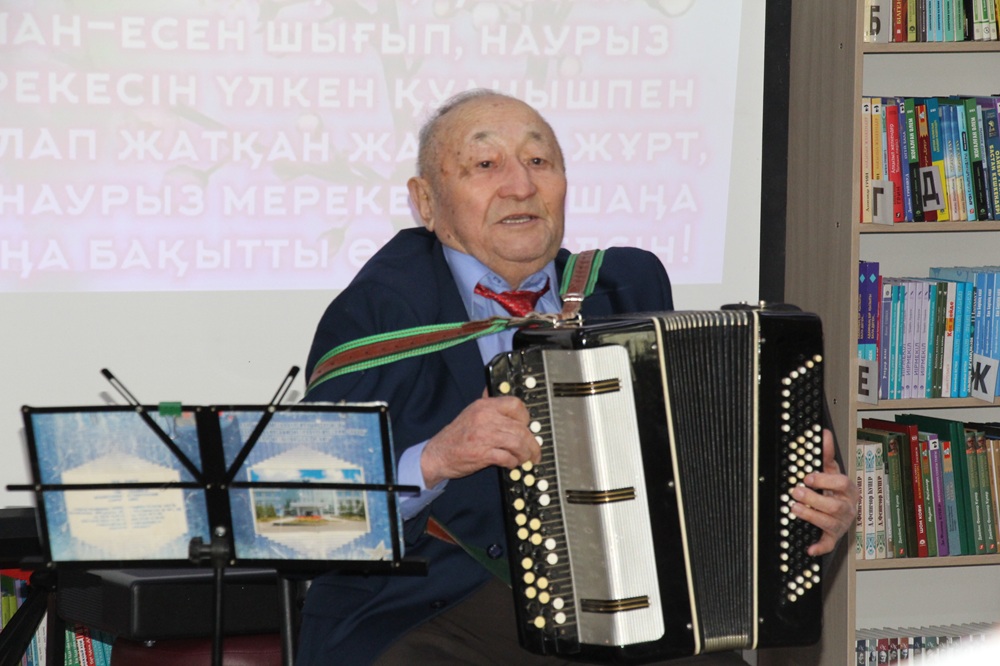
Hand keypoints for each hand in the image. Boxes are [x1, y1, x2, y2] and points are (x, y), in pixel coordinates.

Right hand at [420, 394, 541, 487]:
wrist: (438, 454)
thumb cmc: (456, 436)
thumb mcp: (471, 413)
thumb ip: (488, 406)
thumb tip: (501, 396)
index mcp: (484, 406)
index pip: (515, 405)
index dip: (526, 417)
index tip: (528, 427)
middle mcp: (485, 418)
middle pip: (521, 428)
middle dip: (532, 442)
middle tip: (534, 451)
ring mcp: (484, 436)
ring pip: (517, 443)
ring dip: (525, 454)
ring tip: (525, 459)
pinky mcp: (482, 454)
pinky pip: (507, 457)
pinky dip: (512, 463)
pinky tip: (511, 464)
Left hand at [791, 428, 858, 556]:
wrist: (845, 510)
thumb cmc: (836, 489)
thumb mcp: (831, 470)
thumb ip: (826, 454)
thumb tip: (823, 433)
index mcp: (848, 489)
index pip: (841, 484)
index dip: (824, 480)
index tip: (807, 476)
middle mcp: (847, 507)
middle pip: (834, 506)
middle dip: (814, 499)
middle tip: (796, 491)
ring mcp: (841, 523)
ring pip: (829, 522)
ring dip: (810, 516)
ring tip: (794, 508)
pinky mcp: (833, 536)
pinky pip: (828, 544)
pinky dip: (819, 547)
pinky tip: (809, 548)